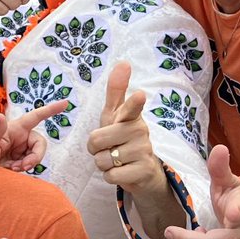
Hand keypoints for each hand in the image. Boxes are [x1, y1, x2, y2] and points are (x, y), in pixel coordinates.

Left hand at [0, 94, 73, 171]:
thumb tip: (1, 116)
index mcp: (15, 128)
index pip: (36, 117)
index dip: (50, 110)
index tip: (65, 103)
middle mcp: (21, 137)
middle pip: (40, 144)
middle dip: (35, 156)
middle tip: (24, 166)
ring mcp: (22, 149)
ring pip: (36, 155)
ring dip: (28, 164)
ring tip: (12, 168)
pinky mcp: (22, 159)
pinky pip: (30, 164)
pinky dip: (24, 168)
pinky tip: (12, 170)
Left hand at [86, 62, 162, 193]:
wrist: (142, 171)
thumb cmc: (122, 137)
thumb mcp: (115, 114)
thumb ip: (117, 90)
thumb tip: (124, 62)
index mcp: (131, 116)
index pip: (132, 107)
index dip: (134, 102)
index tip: (139, 95)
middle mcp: (140, 131)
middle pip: (96, 140)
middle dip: (95, 148)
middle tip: (108, 147)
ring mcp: (144, 151)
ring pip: (102, 160)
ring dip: (103, 164)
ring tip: (117, 160)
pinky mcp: (143, 171)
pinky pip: (111, 175)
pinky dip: (110, 176)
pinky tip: (122, 172)